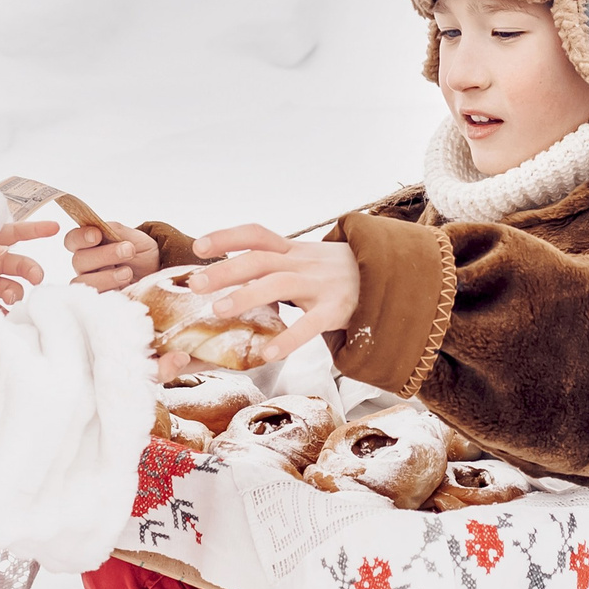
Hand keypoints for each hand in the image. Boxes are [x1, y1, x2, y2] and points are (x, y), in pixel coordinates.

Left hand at [0, 219, 55, 309]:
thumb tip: (3, 250)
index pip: (17, 233)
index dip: (36, 229)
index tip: (54, 227)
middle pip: (22, 266)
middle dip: (33, 271)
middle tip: (36, 278)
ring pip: (13, 289)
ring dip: (15, 295)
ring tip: (8, 299)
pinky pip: (0, 309)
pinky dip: (5, 315)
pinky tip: (7, 317)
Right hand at [64, 219, 157, 291]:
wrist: (157, 276)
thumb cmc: (143, 255)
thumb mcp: (137, 238)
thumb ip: (117, 230)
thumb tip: (100, 226)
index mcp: (90, 245)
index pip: (72, 240)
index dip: (80, 237)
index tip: (97, 235)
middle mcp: (87, 265)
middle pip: (78, 260)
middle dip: (103, 255)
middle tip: (128, 251)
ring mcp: (92, 284)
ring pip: (83, 281)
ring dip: (106, 276)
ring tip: (128, 273)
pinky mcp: (100, 300)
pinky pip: (94, 299)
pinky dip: (109, 291)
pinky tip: (124, 287)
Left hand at [186, 225, 359, 366]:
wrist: (393, 279)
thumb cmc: (338, 277)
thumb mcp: (308, 263)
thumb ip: (276, 267)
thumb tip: (230, 281)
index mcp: (294, 251)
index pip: (257, 235)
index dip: (227, 237)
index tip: (197, 247)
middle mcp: (305, 263)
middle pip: (260, 259)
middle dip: (225, 269)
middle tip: (194, 284)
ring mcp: (322, 285)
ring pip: (281, 284)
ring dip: (247, 295)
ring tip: (219, 310)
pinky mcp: (339, 310)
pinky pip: (311, 324)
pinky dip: (288, 339)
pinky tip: (267, 353)